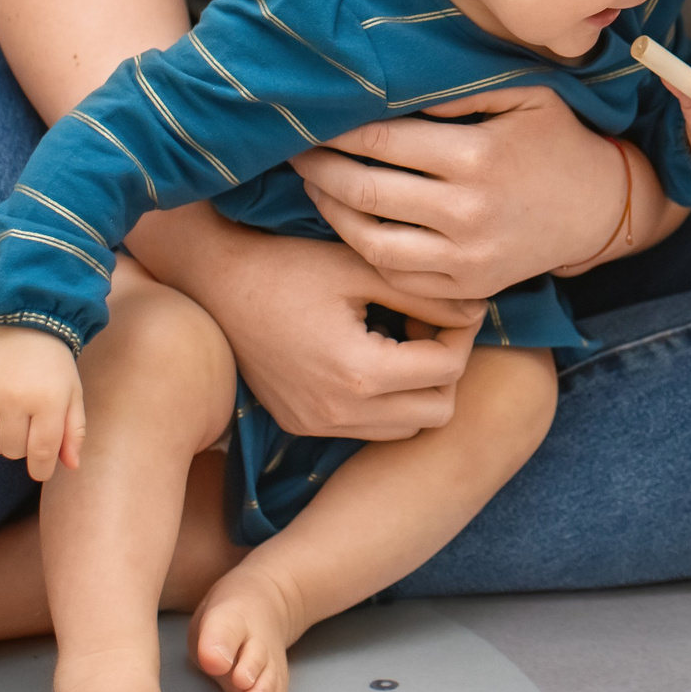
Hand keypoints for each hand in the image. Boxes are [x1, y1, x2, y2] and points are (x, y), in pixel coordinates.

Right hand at [0, 324, 85, 481]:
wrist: (24, 327)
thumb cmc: (53, 367)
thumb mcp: (73, 395)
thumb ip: (74, 432)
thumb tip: (71, 466)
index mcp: (48, 401)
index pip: (41, 453)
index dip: (41, 469)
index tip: (40, 468)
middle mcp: (14, 399)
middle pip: (11, 451)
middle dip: (22, 448)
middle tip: (26, 427)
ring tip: (6, 424)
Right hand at [125, 204, 486, 439]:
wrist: (213, 280)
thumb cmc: (286, 263)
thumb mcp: (361, 268)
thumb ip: (424, 292)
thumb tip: (478, 309)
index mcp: (359, 373)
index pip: (448, 369)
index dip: (462, 332)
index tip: (454, 302)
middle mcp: (339, 412)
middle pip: (437, 411)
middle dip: (446, 367)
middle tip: (430, 323)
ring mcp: (317, 424)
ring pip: (405, 427)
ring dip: (417, 389)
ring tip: (401, 337)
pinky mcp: (301, 423)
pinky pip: (367, 428)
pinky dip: (384, 400)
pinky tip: (370, 352)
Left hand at [288, 85, 622, 297]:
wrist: (599, 209)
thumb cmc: (557, 140)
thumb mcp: (525, 95)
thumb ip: (462, 87)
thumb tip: (396, 81)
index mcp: (476, 157)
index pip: (383, 141)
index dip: (339, 129)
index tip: (312, 117)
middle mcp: (466, 211)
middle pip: (366, 190)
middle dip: (319, 168)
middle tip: (294, 150)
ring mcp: (465, 257)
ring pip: (371, 240)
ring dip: (330, 211)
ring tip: (312, 185)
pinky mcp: (466, 286)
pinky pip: (397, 273)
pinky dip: (362, 249)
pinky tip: (347, 223)